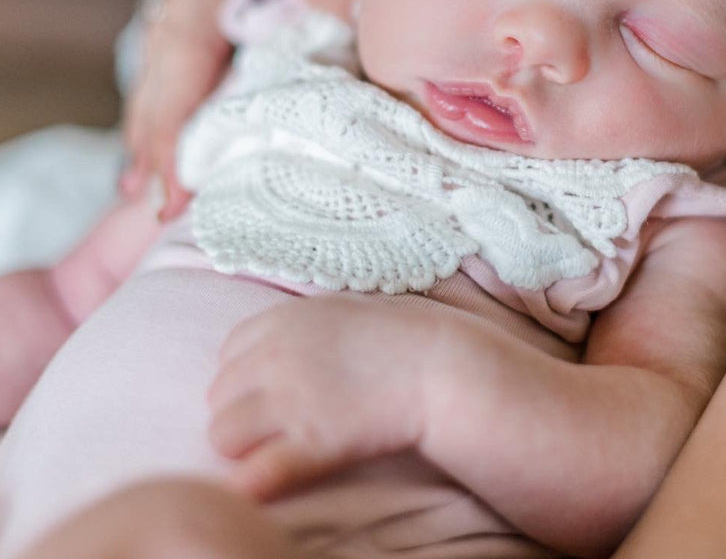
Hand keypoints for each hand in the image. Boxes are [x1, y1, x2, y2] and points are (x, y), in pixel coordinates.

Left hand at [207, 295, 439, 498]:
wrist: (440, 364)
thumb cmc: (400, 334)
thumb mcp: (340, 307)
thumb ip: (298, 325)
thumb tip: (268, 347)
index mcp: (282, 319)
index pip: (228, 355)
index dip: (247, 378)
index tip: (272, 391)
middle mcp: (275, 356)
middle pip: (219, 397)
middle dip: (243, 413)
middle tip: (278, 425)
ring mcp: (290, 400)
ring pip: (223, 436)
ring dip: (246, 447)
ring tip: (279, 448)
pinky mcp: (311, 444)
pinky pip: (252, 476)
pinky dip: (253, 484)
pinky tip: (269, 482)